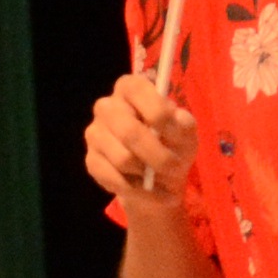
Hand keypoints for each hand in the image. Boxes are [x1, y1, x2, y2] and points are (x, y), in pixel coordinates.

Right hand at [81, 65, 198, 211]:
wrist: (160, 177)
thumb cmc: (173, 143)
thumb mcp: (187, 131)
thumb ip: (183, 122)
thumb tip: (174, 119)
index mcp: (130, 88)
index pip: (138, 91)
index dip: (159, 113)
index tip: (176, 134)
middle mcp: (106, 106)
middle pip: (129, 131)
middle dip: (157, 155)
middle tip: (174, 168)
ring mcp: (95, 133)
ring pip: (122, 159)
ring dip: (148, 175)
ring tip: (161, 177)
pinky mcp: (91, 161)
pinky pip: (114, 178)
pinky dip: (137, 189)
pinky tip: (147, 188)